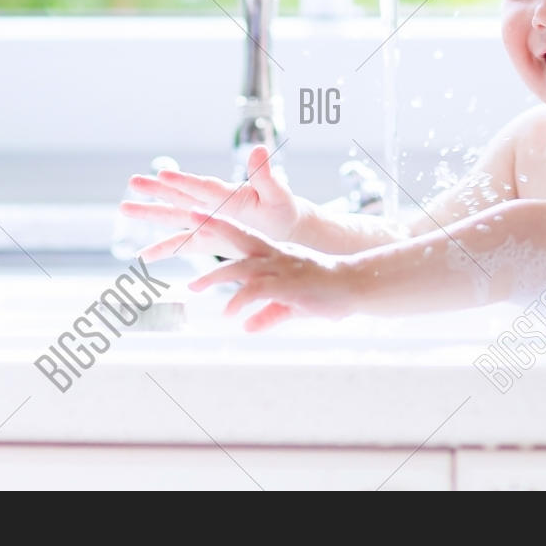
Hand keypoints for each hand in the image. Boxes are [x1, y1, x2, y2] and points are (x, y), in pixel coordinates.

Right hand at [122, 145, 308, 259]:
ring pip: (174, 217)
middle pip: (180, 196)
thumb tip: (259, 149)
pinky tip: (142, 256)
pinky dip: (163, 249)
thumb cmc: (281, 207)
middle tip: (132, 181)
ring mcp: (206, 220)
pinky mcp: (206, 238)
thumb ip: (265, 175)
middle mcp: (211, 204)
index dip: (185, 181)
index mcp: (228, 193)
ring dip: (150, 214)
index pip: (203, 187)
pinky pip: (182, 244)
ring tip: (124, 208)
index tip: (164, 174)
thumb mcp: (277, 193)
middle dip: (156, 190)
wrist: (284, 226)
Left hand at [179, 213, 356, 332]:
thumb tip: (247, 327)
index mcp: (278, 254)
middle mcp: (277, 256)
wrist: (357, 287)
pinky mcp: (288, 284)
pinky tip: (229, 313)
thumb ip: (269, 314)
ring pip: (242, 266)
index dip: (222, 226)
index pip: (245, 237)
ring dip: (216, 274)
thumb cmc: (328, 292)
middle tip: (188, 223)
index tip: (200, 217)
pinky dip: (239, 300)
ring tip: (194, 286)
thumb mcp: (293, 306)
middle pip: (240, 239)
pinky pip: (257, 290)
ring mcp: (282, 268)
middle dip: (214, 229)